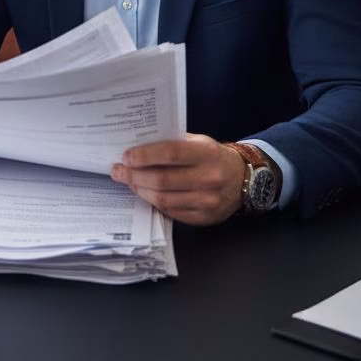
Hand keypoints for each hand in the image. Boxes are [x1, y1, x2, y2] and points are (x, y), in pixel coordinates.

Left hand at [110, 134, 245, 225]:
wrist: (243, 180)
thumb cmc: (213, 156)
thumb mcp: (198, 141)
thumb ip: (173, 142)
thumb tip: (138, 144)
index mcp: (207, 154)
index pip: (170, 154)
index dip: (145, 156)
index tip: (126, 157)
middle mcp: (209, 179)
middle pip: (162, 180)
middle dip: (134, 176)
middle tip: (117, 171)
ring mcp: (208, 201)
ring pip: (164, 199)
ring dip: (140, 190)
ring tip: (128, 182)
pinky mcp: (204, 218)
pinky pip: (172, 212)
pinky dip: (154, 203)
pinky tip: (145, 193)